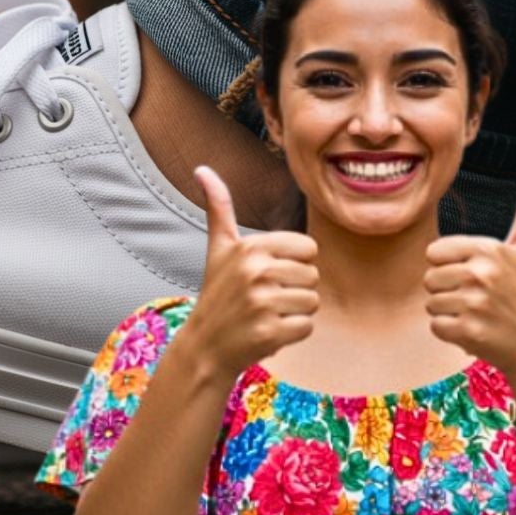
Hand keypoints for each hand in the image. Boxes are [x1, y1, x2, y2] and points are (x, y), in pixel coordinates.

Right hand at [187, 165, 318, 376]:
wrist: (205, 345)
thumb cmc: (218, 293)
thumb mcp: (218, 248)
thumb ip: (218, 207)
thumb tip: (202, 169)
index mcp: (250, 247)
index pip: (309, 248)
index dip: (294, 264)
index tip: (268, 275)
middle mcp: (256, 271)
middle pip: (313, 276)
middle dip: (295, 290)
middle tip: (265, 299)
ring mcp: (262, 303)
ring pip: (313, 302)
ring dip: (295, 313)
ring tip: (267, 315)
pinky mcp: (269, 332)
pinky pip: (307, 327)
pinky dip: (292, 334)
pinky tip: (268, 332)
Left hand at [424, 170, 515, 377]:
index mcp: (489, 249)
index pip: (433, 253)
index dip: (448, 267)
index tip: (474, 277)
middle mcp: (482, 273)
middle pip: (428, 278)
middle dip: (447, 291)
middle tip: (477, 299)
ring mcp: (475, 303)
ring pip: (430, 303)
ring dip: (449, 313)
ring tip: (478, 315)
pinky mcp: (469, 330)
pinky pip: (435, 326)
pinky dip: (450, 333)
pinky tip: (475, 331)